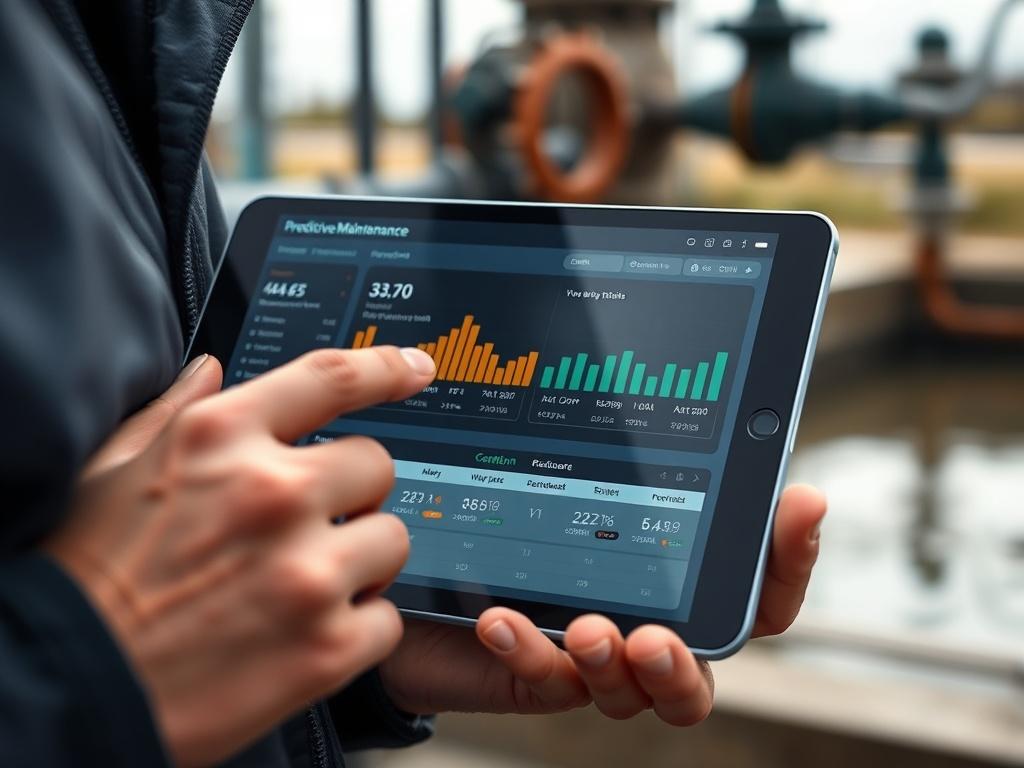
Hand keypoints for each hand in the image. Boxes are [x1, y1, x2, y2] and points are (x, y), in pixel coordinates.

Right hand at [47, 347, 435, 766]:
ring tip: (303, 586)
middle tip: (310, 526)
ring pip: (393, 539)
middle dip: (352, 492)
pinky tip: (306, 636)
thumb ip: (174, 412)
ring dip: (361, 560)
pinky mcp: (328, 648)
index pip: (330, 378)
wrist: (68, 688)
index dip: (385, 368)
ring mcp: (306, 571)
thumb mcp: (112, 470)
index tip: (416, 369)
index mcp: (219, 438)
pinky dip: (359, 629)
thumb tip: (212, 369)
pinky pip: (389, 618)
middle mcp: (272, 493)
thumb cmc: (85, 578)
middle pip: (377, 464)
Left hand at [379, 485, 824, 724]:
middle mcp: (646, 624)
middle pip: (699, 673)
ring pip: (629, 693)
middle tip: (655, 639)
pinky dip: (528, 651)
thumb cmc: (526, 507)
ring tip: (585, 630)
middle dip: (684, 665)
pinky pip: (545, 678)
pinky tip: (500, 617)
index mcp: (676, 581)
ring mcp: (592, 655)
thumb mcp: (583, 470)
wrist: (434, 553)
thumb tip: (707, 398)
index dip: (790, 555)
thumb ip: (641, 454)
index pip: (756, 589)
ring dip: (611, 667)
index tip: (799, 503)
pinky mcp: (537, 672)